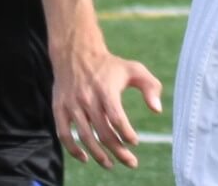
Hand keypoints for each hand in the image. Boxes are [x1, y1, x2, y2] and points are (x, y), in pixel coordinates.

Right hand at [52, 46, 162, 168]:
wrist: (76, 53)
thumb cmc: (110, 65)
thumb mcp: (134, 69)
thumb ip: (151, 87)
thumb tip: (157, 110)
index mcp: (106, 90)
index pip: (116, 118)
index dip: (126, 134)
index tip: (135, 141)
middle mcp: (88, 98)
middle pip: (103, 132)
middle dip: (118, 151)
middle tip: (131, 162)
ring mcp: (72, 105)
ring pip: (85, 137)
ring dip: (98, 155)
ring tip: (110, 164)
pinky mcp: (59, 109)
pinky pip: (65, 134)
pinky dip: (73, 150)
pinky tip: (85, 158)